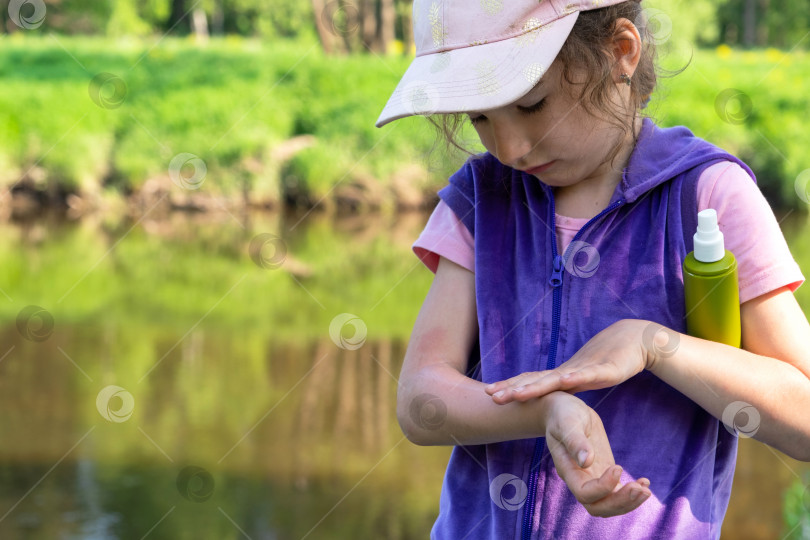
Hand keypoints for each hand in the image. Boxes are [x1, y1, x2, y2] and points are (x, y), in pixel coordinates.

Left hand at [485, 319, 674, 402]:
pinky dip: (576, 377)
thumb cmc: (606, 361)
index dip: (510, 387)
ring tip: (517, 394)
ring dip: (536, 387)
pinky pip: (588, 375)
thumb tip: (547, 399)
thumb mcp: (581, 378)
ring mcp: (584, 370)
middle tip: (491, 395)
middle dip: (512, 389)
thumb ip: (564, 387)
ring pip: (556, 379)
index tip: (489, 393)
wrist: (633, 340)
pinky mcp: (604, 370)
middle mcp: (567, 372)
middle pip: (536, 381)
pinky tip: (564, 379)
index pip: (530, 382)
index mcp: (561, 376)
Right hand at [542, 392, 651, 516]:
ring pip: (609, 505)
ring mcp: (592, 478)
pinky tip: (645, 483)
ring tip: (646, 490)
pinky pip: (617, 493)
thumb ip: (575, 441)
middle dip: (620, 502)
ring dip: (629, 502)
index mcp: (567, 470)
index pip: (584, 493)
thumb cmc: (563, 414)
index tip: (618, 467)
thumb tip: (587, 461)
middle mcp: (579, 480)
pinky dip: (632, 493)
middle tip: (640, 489)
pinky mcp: (603, 473)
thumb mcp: (567, 422)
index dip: (603, 487)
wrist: (565, 412)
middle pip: (598, 507)